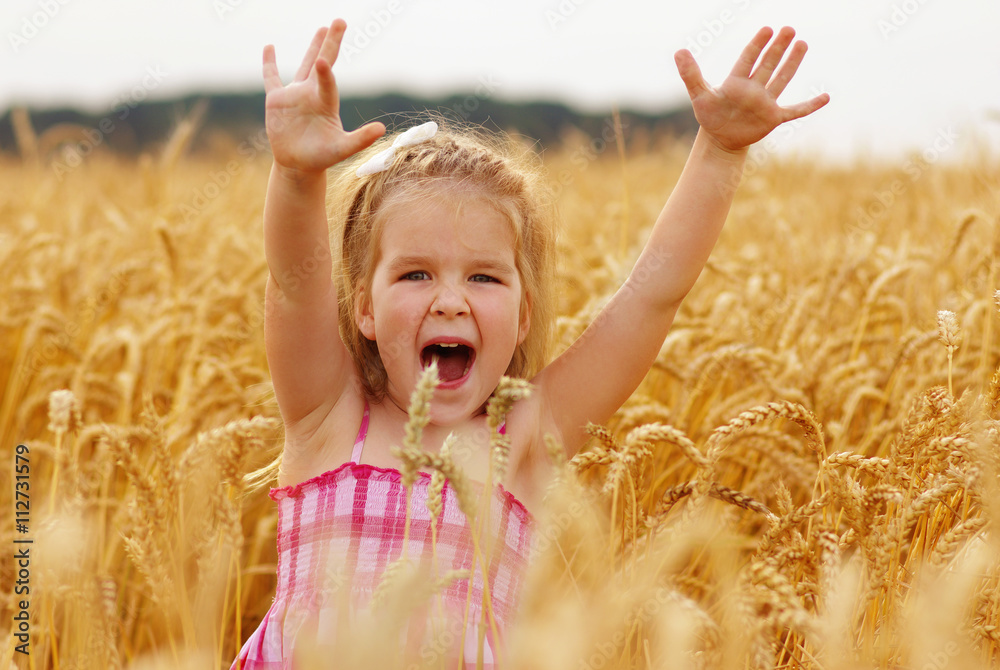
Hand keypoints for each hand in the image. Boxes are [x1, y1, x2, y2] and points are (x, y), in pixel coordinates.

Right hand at [262, 19, 384, 172]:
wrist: (299, 165)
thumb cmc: (321, 157)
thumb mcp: (342, 149)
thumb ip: (360, 139)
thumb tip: (382, 129)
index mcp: (326, 102)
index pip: (327, 81)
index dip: (325, 72)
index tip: (323, 60)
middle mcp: (312, 94)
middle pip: (323, 62)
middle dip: (331, 42)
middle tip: (340, 21)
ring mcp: (295, 96)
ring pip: (304, 65)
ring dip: (313, 47)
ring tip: (323, 28)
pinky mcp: (276, 101)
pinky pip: (271, 78)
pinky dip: (269, 63)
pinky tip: (270, 46)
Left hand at [674, 26, 828, 152]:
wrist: (720, 139)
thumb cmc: (710, 116)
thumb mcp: (698, 95)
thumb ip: (690, 74)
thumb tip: (678, 51)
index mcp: (736, 81)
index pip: (748, 58)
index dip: (757, 45)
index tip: (767, 29)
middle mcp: (754, 88)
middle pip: (768, 64)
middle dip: (778, 47)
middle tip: (789, 29)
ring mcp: (766, 102)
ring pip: (782, 79)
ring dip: (792, 63)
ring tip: (802, 43)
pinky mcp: (773, 118)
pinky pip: (795, 111)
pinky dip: (810, 106)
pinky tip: (826, 97)